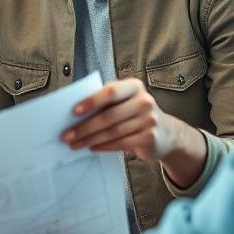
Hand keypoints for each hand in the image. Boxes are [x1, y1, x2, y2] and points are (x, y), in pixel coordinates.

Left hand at [62, 78, 176, 157]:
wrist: (166, 133)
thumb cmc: (135, 114)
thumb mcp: (125, 101)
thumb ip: (106, 102)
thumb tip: (75, 113)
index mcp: (134, 86)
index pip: (110, 91)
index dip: (91, 101)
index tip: (73, 112)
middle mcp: (144, 101)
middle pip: (109, 115)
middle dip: (84, 127)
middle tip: (67, 135)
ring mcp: (149, 119)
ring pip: (113, 131)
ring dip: (90, 139)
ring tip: (75, 144)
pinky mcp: (150, 137)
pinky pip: (121, 143)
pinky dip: (104, 146)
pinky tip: (92, 147)